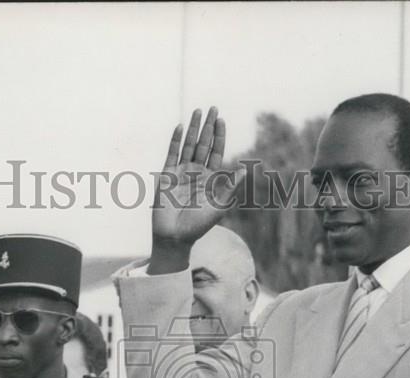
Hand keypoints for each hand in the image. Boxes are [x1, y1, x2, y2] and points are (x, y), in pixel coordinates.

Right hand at [149, 107, 245, 272]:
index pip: (215, 152)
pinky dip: (176, 141)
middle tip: (213, 108)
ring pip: (188, 145)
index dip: (218, 136)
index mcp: (210, 179)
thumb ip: (230, 188)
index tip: (221, 120)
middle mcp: (196, 173)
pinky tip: (180, 127)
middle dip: (208, 126)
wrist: (175, 237)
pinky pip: (172, 154)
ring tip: (197, 111)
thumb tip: (243, 169)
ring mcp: (180, 173)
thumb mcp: (219, 206)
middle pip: (203, 144)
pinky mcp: (167, 176)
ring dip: (192, 128)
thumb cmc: (198, 226)